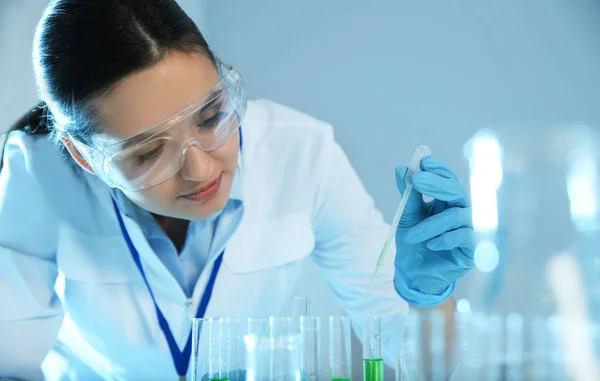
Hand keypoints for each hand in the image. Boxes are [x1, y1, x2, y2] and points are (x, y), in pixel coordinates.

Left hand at [393, 156, 473, 306]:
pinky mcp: (471, 249)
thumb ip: (408, 195)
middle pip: (456, 192)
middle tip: (417, 180)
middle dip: (437, 184)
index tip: (424, 161)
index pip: (447, 180)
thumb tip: (401, 169)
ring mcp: (468, 229)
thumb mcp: (407, 217)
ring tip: (410, 235)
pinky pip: (463, 236)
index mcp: (445, 202)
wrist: (414, 274)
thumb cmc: (413, 243)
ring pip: (455, 216)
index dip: (439, 169)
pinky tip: (431, 244)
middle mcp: (460, 212)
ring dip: (430, 224)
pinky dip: (444, 239)